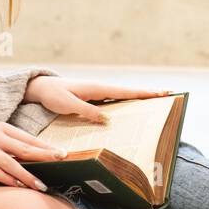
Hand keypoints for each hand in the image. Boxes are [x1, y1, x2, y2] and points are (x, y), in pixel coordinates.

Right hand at [0, 122, 66, 190]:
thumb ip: (6, 140)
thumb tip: (28, 154)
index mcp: (1, 126)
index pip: (28, 137)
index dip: (46, 145)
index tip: (62, 152)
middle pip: (25, 147)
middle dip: (45, 156)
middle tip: (61, 162)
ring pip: (12, 163)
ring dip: (28, 175)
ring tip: (41, 185)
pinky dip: (7, 179)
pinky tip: (17, 187)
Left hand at [23, 77, 171, 123]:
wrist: (41, 89)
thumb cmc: (53, 95)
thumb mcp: (69, 104)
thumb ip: (88, 111)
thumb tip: (109, 119)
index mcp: (97, 88)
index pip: (125, 92)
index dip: (144, 93)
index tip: (162, 93)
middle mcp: (100, 90)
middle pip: (128, 94)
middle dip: (147, 95)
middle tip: (167, 96)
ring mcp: (97, 95)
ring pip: (122, 99)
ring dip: (137, 101)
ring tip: (154, 105)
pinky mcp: (92, 101)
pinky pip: (112, 104)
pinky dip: (124, 106)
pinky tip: (130, 113)